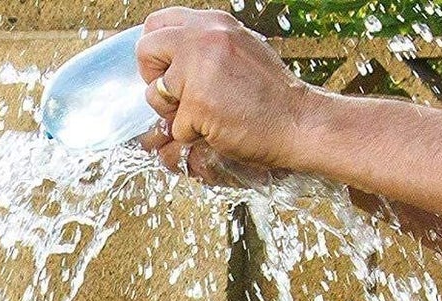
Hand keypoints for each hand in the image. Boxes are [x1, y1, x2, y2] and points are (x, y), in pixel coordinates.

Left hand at [135, 7, 317, 171]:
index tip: (167, 70)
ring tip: (204, 113)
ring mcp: (200, 70)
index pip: (157, 24)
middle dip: (153, 79)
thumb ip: (204, 48)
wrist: (296, 121)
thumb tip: (170, 59)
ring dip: (173, 113)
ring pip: (154, 94)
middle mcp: (204, 38)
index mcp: (212, 23)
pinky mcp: (198, 105)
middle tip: (174, 96)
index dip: (155, 52)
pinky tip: (218, 128)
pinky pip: (175, 128)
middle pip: (146, 50)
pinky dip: (192, 136)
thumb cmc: (269, 94)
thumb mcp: (237, 50)